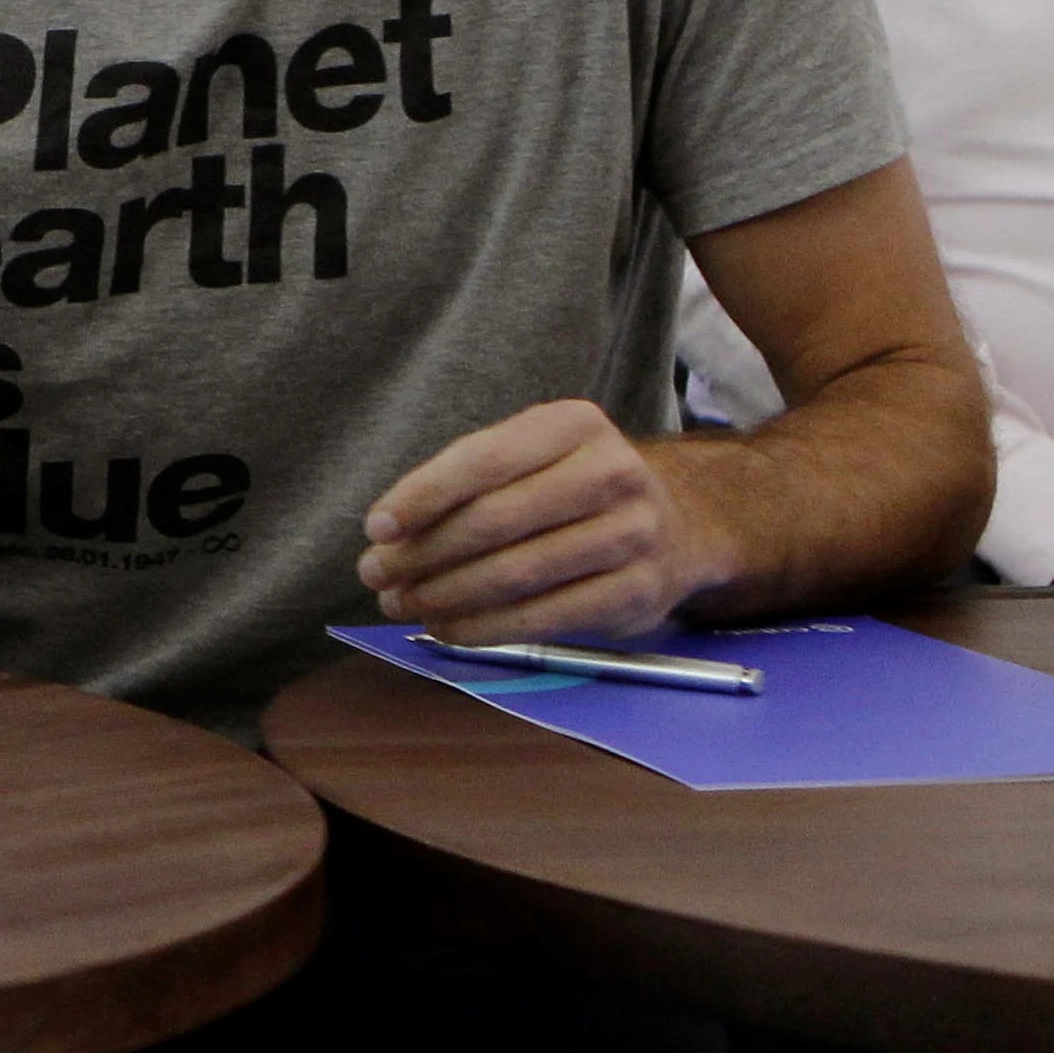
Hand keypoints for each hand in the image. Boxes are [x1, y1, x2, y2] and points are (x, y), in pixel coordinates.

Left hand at [358, 399, 718, 642]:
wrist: (677, 525)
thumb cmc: (572, 488)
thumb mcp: (529, 456)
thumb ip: (463, 481)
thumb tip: (387, 534)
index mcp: (574, 425)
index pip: (482, 460)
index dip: (421, 497)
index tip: (376, 529)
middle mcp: (612, 472)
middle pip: (494, 521)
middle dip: (422, 554)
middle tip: (377, 575)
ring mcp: (632, 534)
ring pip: (515, 573)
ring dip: (444, 595)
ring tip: (402, 603)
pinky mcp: (637, 592)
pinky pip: (543, 617)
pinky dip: (482, 627)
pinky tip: (447, 627)